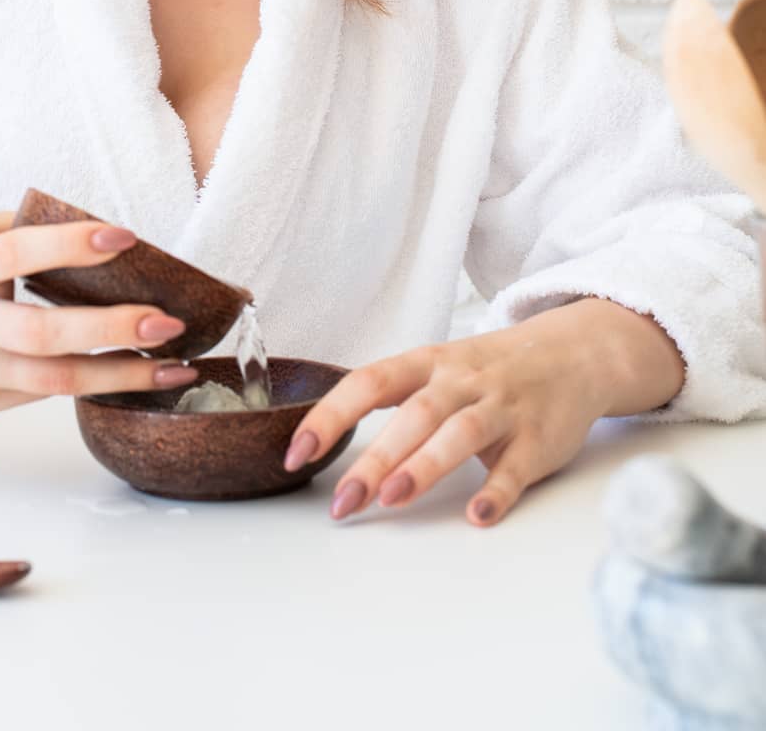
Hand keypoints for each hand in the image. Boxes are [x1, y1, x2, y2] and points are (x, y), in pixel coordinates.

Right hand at [0, 208, 200, 416]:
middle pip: (44, 334)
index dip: (69, 245)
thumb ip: (7, 227)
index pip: (16, 255)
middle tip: (168, 320)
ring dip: (120, 376)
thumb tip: (74, 219)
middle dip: (111, 330)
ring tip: (176, 368)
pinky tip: (136, 378)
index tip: (123, 236)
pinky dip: (91, 387)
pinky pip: (40, 397)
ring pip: (52, 383)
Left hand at [282, 316, 605, 527]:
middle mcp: (462, 381)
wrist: (573, 355)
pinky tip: (477, 514)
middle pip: (413, 414)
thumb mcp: (439, 369)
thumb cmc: (489, 371)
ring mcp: (502, 407)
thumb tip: (332, 443)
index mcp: (428, 363)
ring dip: (425, 465)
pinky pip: (517, 466)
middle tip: (342, 503)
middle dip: (374, 459)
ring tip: (392, 500)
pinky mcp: (538, 438)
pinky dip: (498, 490)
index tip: (297, 453)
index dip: (331, 415)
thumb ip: (395, 401)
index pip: (369, 381)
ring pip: (460, 433)